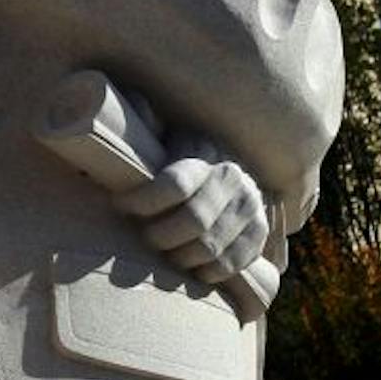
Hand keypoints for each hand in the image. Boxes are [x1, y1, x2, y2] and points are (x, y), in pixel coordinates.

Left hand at [113, 134, 271, 285]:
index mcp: (203, 154)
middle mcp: (231, 178)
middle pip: (193, 221)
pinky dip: (207, 272)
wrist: (226, 176)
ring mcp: (250, 207)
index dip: (143, 201)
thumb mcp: (161, 139)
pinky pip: (232, 264)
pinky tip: (191, 267)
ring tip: (167, 253)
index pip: (174, 184)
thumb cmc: (176, 161)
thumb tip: (123, 107)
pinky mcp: (260, 234)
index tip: (121, 206)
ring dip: (181, 257)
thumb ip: (142, 128)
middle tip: (146, 237)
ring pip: (210, 247)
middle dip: (161, 235)